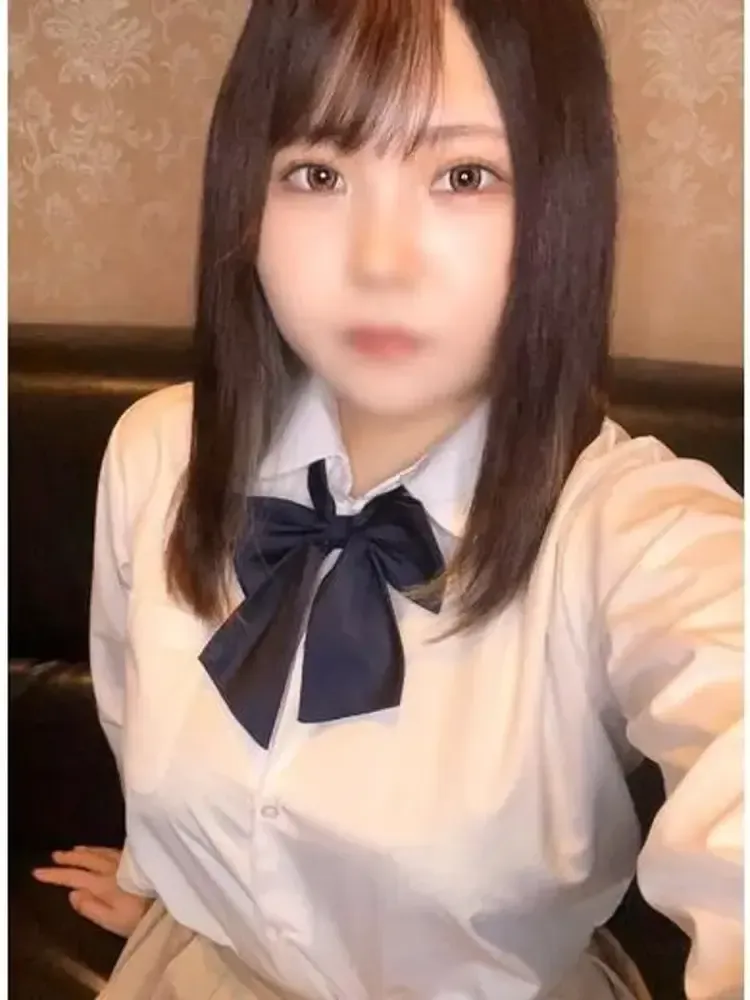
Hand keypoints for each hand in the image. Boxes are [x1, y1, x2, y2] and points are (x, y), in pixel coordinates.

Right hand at [33, 846, 149, 937]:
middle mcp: (112, 868)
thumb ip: (91, 907)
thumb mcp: (112, 920)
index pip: (74, 877)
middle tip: (55, 855)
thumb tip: (72, 893)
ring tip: (74, 849)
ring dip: (84, 851)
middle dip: (69, 857)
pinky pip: (111, 850)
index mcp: (103, 883)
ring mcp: (125, 861)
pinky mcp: (136, 859)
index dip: (55, 874)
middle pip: (87, 859)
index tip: (38, 872)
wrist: (170, 898)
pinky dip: (100, 849)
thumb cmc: (140, 915)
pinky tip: (101, 850)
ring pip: (99, 851)